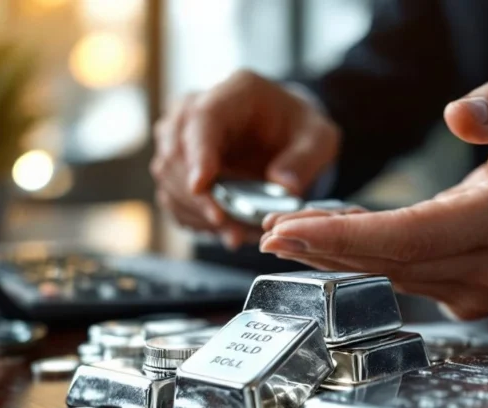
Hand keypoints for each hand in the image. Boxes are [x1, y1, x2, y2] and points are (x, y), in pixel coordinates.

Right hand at [150, 71, 339, 248]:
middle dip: (200, 197)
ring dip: (199, 213)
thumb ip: (305, 159)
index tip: (201, 185)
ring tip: (235, 233)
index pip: (202, 120)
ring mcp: (179, 138)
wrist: (283, 134)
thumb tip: (282, 185)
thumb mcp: (319, 138)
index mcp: (233, 94)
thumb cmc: (299, 131)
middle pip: (176, 153)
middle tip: (231, 228)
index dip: (198, 154)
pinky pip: (172, 197)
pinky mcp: (176, 167)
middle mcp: (195, 110)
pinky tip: (223, 229)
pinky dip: (195, 219)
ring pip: (168, 179)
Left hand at [260, 74, 487, 318]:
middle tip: (269, 233)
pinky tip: (330, 247)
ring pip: (392, 277)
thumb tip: (457, 114)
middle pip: (391, 263)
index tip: (294, 226)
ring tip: (288, 235)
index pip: (416, 236)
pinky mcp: (467, 300)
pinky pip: (405, 281)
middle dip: (323, 249)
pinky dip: (363, 264)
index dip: (350, 235)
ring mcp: (480, 293)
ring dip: (335, 258)